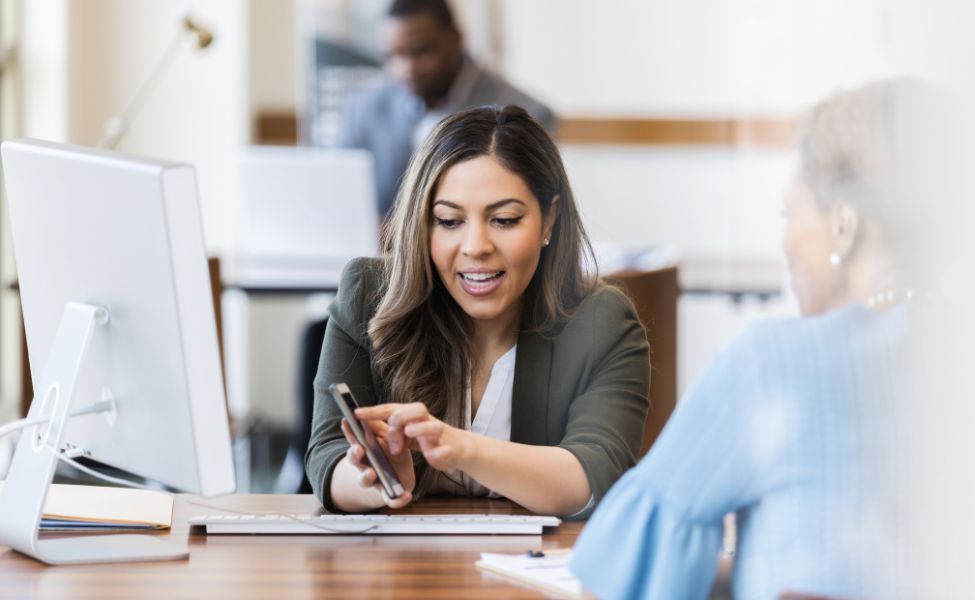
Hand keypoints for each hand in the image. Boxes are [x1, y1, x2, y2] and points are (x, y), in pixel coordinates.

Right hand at [340, 418, 414, 508]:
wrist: (401, 472)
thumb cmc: (391, 450)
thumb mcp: (386, 436)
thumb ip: (377, 427)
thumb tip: (368, 413)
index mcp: (365, 449)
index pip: (354, 439)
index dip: (349, 431)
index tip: (346, 421)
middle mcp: (365, 465)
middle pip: (355, 460)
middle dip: (354, 454)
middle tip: (359, 449)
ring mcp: (374, 479)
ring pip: (364, 480)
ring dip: (366, 477)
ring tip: (372, 473)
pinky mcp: (387, 493)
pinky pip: (390, 499)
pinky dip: (397, 500)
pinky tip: (406, 495)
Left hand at [355, 403, 473, 471]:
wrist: (456, 449)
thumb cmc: (426, 439)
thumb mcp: (405, 433)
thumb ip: (389, 430)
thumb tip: (365, 427)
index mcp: (412, 417)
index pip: (391, 409)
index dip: (374, 411)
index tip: (356, 413)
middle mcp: (426, 421)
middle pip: (416, 409)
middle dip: (400, 418)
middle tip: (390, 431)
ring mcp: (438, 435)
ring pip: (434, 426)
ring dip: (421, 428)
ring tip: (409, 432)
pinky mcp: (448, 449)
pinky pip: (446, 449)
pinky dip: (440, 452)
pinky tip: (433, 456)